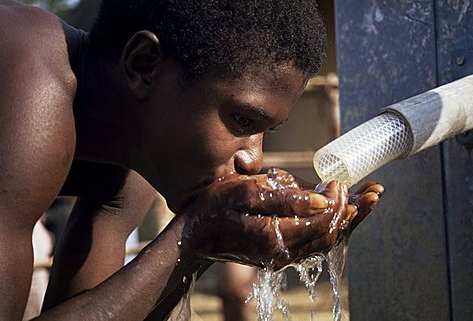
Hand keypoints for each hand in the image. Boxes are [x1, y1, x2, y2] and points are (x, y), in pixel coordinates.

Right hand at [182, 168, 382, 269]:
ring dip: (348, 221)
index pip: (322, 222)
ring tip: (367, 202)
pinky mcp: (279, 253)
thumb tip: (322, 200)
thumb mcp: (247, 192)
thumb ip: (285, 198)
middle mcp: (283, 252)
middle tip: (375, 193)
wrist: (196, 233)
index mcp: (276, 236)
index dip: (338, 201)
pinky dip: (331, 227)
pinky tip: (339, 213)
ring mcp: (282, 255)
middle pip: (331, 235)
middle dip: (355, 212)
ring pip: (325, 241)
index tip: (341, 180)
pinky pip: (313, 243)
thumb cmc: (216, 207)